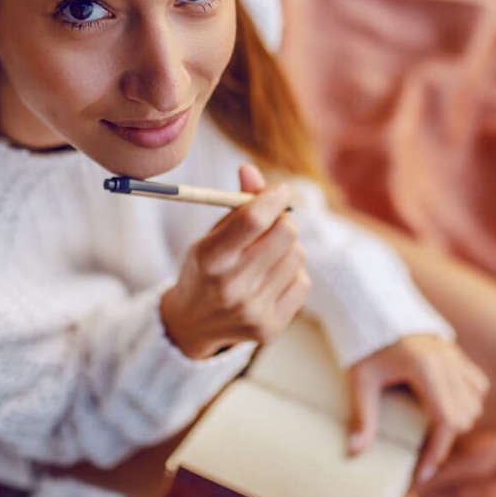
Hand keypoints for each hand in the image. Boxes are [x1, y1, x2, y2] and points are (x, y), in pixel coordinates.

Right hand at [159, 163, 311, 359]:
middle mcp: (231, 287)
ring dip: (287, 249)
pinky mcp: (270, 327)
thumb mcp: (211, 235)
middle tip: (273, 225)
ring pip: (297, 256)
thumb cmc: (205, 269)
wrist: (193, 324)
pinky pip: (303, 282)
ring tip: (266, 257)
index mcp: (209, 259)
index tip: (280, 191)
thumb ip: (236, 205)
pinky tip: (270, 280)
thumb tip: (250, 169)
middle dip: (282, 221)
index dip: (272, 198)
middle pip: (285, 234)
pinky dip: (291, 275)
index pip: (253, 219)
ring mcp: (252, 310)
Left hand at [346, 334, 490, 482]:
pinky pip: (478, 385)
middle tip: (419, 454)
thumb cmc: (365, 344)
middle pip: (464, 417)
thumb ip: (362, 416)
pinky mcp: (457, 352)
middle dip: (444, 440)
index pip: (447, 422)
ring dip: (458, 420)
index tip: (421, 474)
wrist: (374, 306)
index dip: (436, 452)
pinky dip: (467, 400)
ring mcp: (456, 355)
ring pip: (475, 402)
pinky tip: (443, 406)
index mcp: (426, 369)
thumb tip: (354, 452)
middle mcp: (448, 362)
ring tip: (429, 430)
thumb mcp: (360, 380)